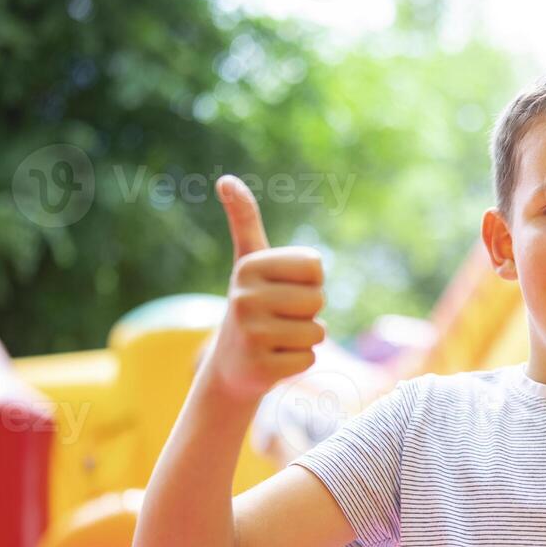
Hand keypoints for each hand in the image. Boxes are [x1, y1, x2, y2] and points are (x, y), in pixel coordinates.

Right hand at [200, 175, 327, 402]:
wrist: (231, 365)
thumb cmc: (252, 306)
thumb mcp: (249, 263)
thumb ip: (244, 221)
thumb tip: (226, 179)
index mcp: (249, 267)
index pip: (315, 267)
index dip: (309, 282)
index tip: (283, 290)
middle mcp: (245, 298)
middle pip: (318, 300)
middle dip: (308, 313)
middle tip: (281, 318)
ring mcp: (251, 334)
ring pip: (317, 332)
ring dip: (305, 338)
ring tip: (277, 339)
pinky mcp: (262, 368)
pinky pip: (310, 359)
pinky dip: (300, 361)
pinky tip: (275, 359)